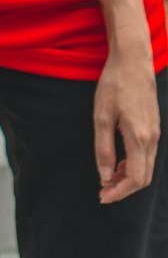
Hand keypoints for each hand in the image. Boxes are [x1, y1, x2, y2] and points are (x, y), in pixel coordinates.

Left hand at [93, 42, 159, 203]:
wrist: (133, 60)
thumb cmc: (114, 85)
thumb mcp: (102, 117)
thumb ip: (104, 149)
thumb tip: (105, 177)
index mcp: (139, 138)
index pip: (135, 178)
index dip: (119, 192)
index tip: (103, 196)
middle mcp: (152, 138)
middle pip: (144, 177)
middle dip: (124, 188)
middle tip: (103, 191)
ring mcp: (156, 132)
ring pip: (147, 167)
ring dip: (128, 177)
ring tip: (107, 177)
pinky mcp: (154, 126)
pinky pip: (148, 155)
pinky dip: (134, 164)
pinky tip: (118, 161)